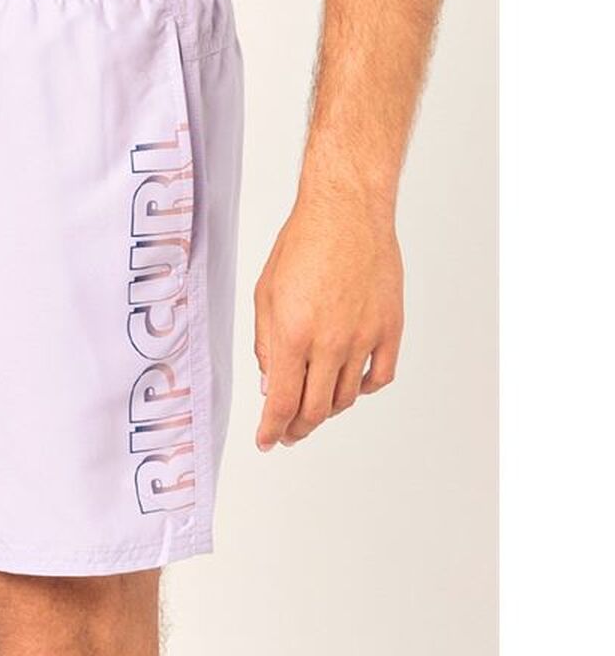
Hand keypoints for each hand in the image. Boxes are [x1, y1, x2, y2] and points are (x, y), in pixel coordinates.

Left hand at [253, 187, 403, 450]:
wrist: (347, 213)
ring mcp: (365, 338)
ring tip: (313, 408)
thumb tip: (272, 387)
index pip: (282, 403)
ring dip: (326, 411)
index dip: (271, 430)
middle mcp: (331, 342)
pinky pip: (379, 377)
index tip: (266, 441)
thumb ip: (267, 347)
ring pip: (345, 398)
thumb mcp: (265, 297)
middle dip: (296, 429)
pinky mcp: (390, 328)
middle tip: (287, 433)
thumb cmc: (302, 246)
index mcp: (294, 335)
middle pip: (315, 410)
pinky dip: (362, 390)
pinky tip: (348, 386)